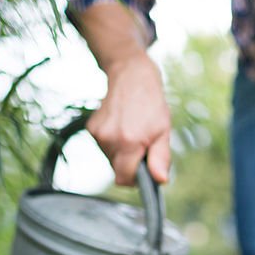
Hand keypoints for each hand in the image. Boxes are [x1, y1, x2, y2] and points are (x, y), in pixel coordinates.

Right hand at [87, 52, 170, 185]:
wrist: (131, 74)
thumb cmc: (151, 103)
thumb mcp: (163, 131)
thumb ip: (160, 159)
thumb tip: (160, 180)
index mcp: (128, 142)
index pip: (124, 179)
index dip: (136, 178)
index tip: (144, 167)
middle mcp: (109, 139)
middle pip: (117, 170)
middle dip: (131, 163)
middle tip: (142, 142)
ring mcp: (97, 133)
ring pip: (111, 159)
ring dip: (123, 152)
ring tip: (132, 130)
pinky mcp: (91, 128)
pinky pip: (104, 147)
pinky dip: (114, 142)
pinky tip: (122, 125)